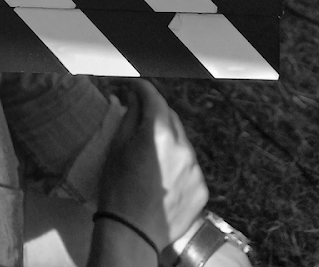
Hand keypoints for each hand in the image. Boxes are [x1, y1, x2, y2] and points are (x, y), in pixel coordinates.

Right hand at [97, 81, 206, 251]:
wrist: (131, 232)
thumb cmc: (117, 188)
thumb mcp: (117, 146)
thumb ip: (130, 116)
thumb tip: (135, 97)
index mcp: (160, 134)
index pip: (154, 98)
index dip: (142, 87)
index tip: (133, 85)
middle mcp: (183, 148)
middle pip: (171, 118)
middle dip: (156, 114)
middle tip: (139, 118)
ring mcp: (195, 170)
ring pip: (182, 142)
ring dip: (168, 140)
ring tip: (150, 153)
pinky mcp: (201, 189)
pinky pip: (189, 167)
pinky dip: (178, 164)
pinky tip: (162, 176)